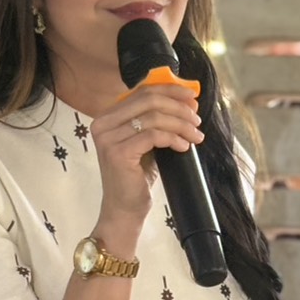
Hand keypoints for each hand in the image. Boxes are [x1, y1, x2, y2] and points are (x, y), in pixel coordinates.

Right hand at [90, 82, 205, 233]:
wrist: (125, 209)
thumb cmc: (137, 177)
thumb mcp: (147, 143)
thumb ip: (156, 121)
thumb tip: (186, 102)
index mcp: (108, 116)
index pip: (141, 91)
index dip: (170, 90)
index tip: (192, 96)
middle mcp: (103, 123)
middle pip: (148, 100)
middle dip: (178, 107)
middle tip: (197, 120)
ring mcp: (108, 138)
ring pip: (154, 117)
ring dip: (181, 125)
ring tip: (196, 136)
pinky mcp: (118, 153)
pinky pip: (153, 136)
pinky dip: (173, 138)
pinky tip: (184, 147)